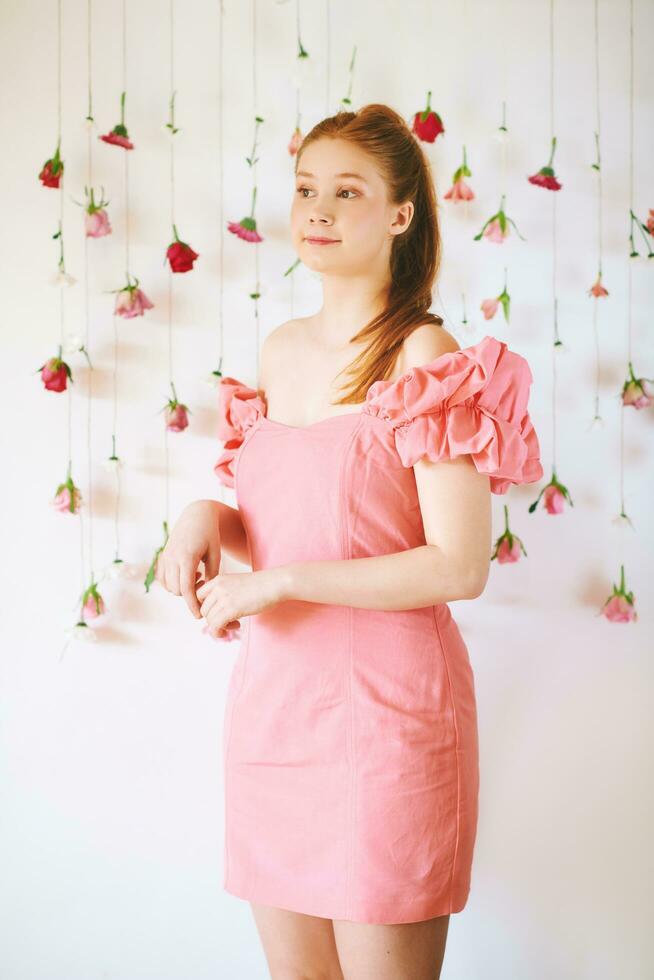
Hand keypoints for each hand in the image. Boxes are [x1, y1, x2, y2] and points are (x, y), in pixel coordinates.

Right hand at [155, 500, 221, 618]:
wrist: (196, 516)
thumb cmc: (209, 534)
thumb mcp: (215, 553)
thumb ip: (212, 574)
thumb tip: (207, 594)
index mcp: (186, 557)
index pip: (186, 588)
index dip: (192, 604)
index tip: (199, 615)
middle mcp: (172, 557)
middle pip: (176, 590)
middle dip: (189, 595)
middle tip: (205, 583)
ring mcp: (165, 557)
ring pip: (168, 585)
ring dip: (181, 588)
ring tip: (198, 577)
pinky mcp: (162, 557)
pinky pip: (163, 578)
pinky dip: (173, 583)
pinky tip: (188, 574)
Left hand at [196, 567, 288, 638]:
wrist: (275, 583)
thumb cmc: (261, 586)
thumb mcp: (237, 585)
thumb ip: (224, 595)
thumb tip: (216, 614)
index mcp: (218, 579)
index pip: (198, 596)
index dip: (206, 607)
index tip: (218, 612)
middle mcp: (217, 587)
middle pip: (203, 609)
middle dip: (213, 618)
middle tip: (229, 620)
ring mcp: (223, 597)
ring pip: (209, 619)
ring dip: (220, 626)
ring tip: (235, 623)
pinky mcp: (231, 609)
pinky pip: (215, 626)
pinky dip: (220, 632)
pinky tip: (236, 626)